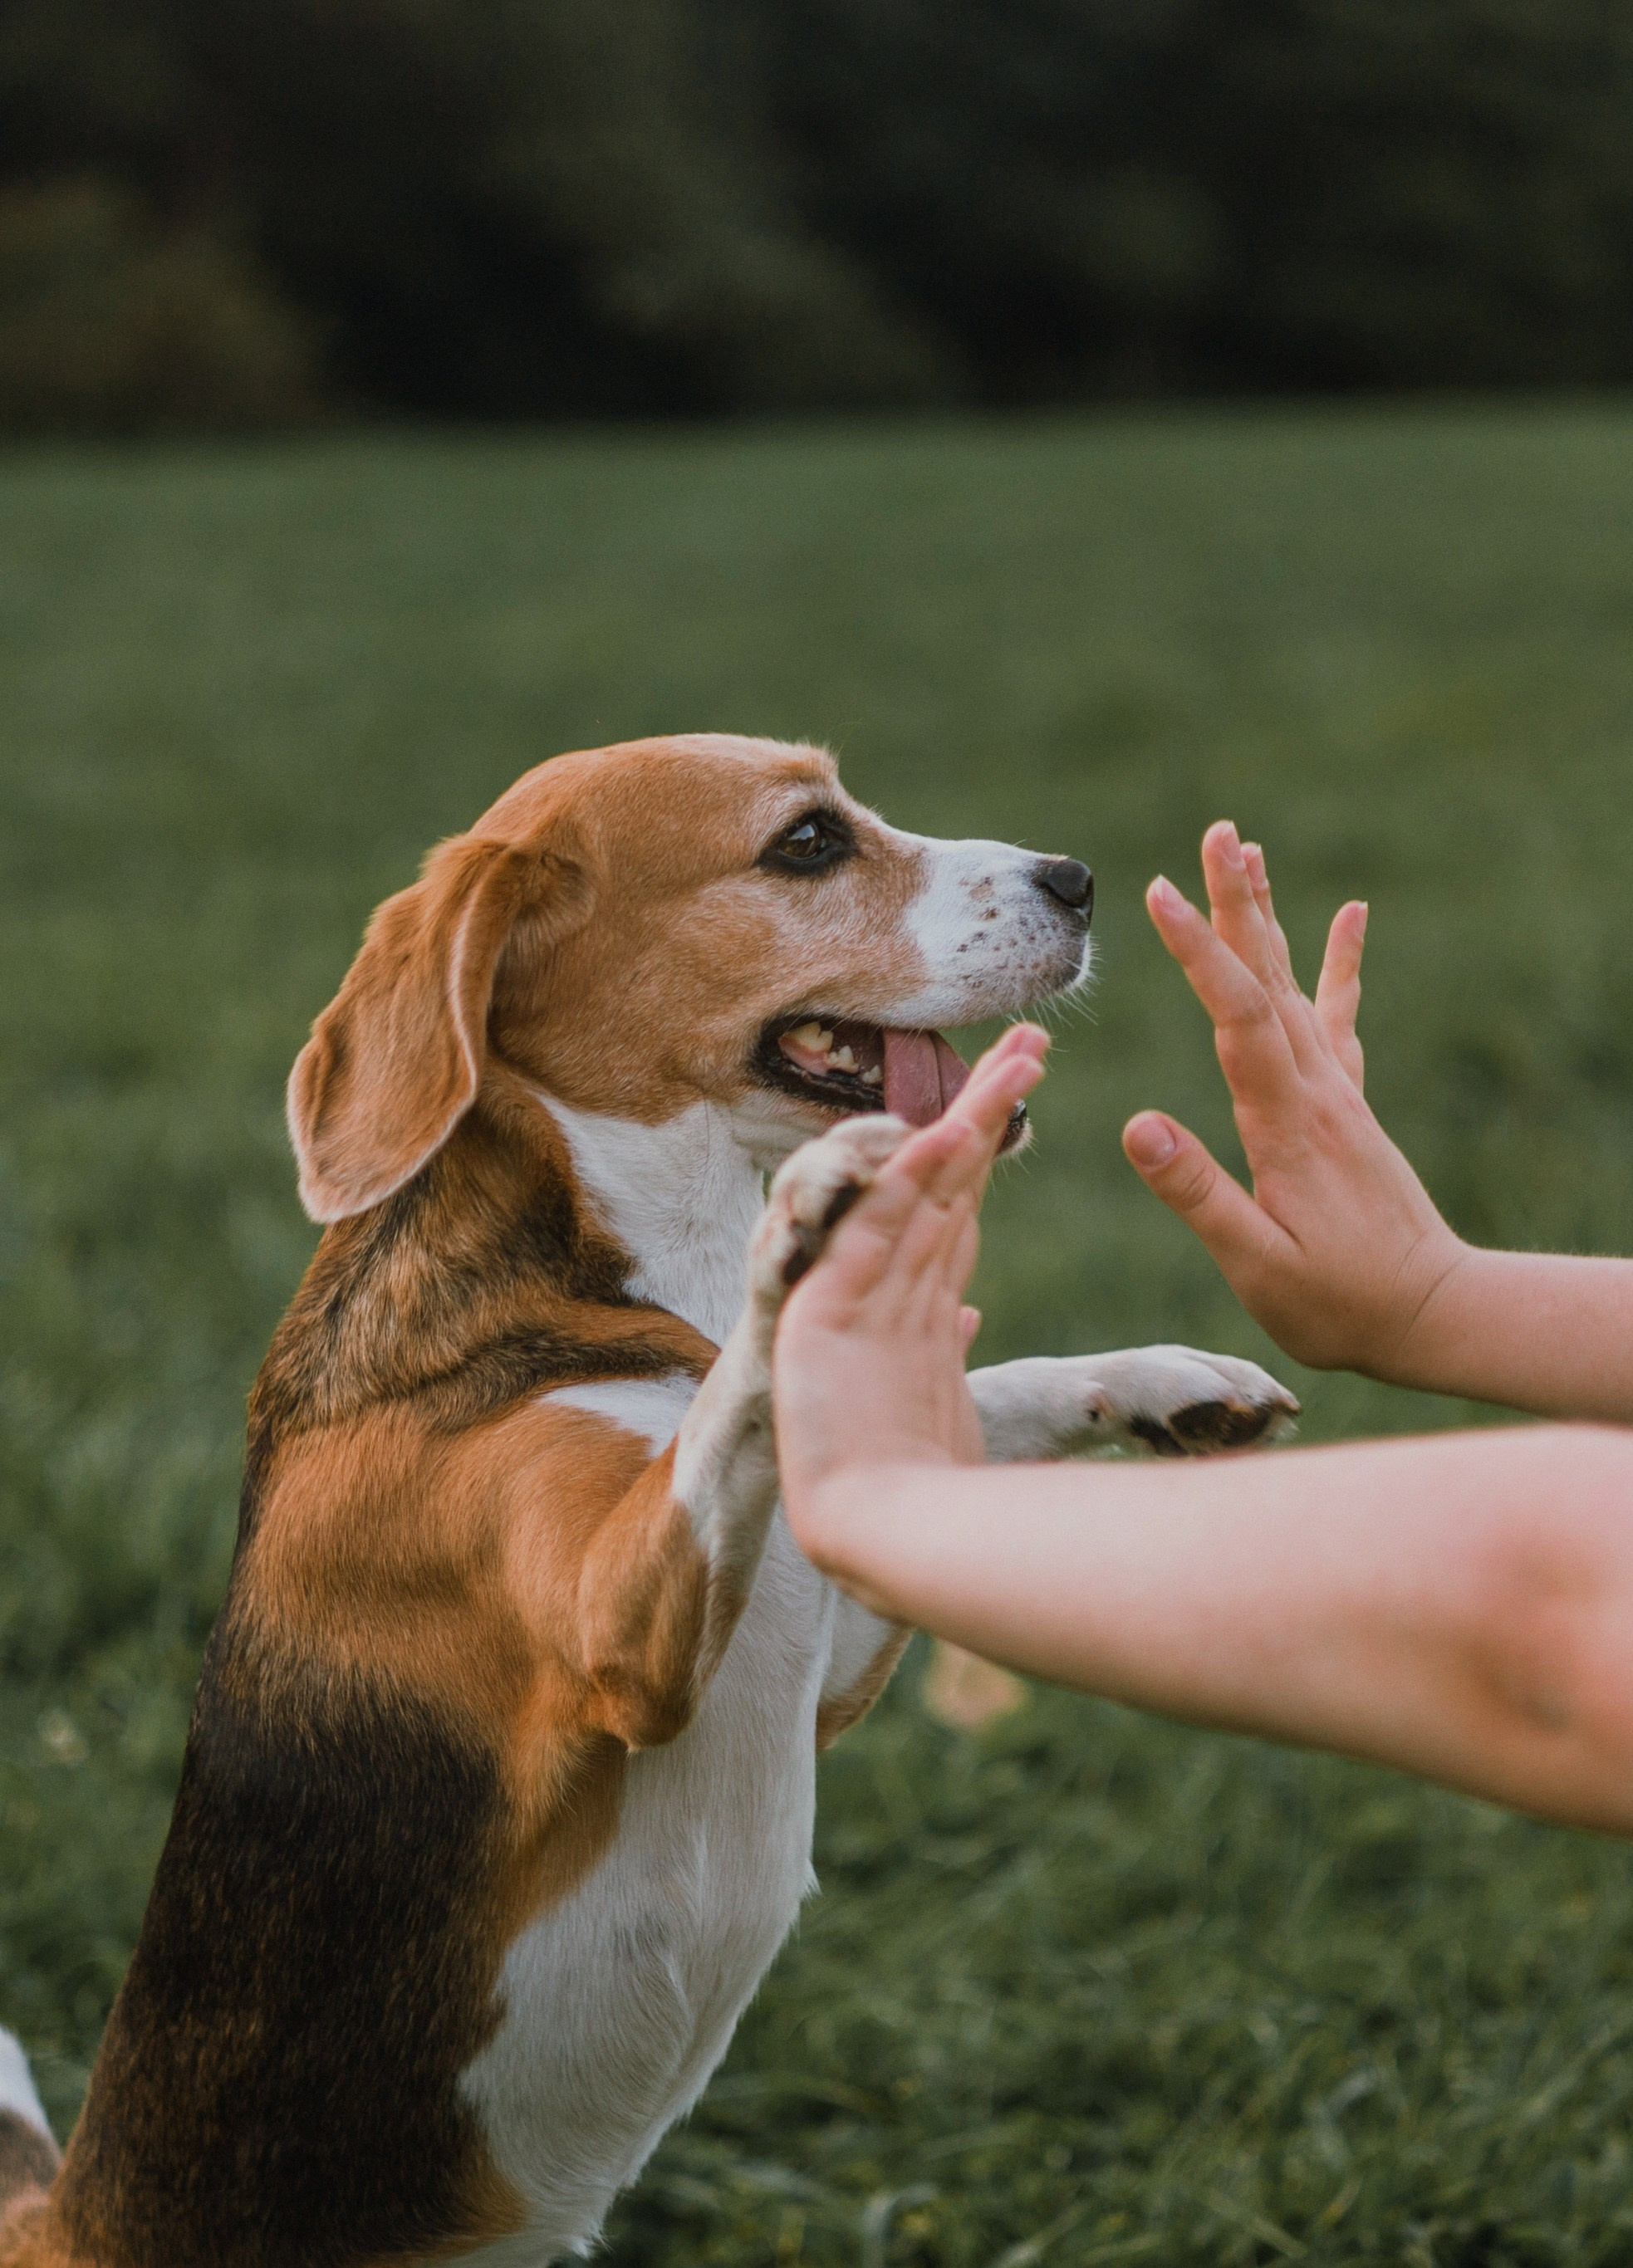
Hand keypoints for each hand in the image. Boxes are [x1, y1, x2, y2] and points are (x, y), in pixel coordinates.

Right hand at [773, 1026, 1048, 1553]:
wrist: (875, 1539)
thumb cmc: (917, 1489)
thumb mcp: (944, 1398)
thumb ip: (945, 1345)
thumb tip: (966, 1308)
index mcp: (913, 1302)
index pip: (961, 1204)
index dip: (994, 1146)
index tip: (1029, 1088)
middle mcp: (882, 1287)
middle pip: (944, 1181)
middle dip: (988, 1110)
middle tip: (1032, 1042)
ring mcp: (851, 1295)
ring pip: (918, 1192)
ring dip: (965, 1125)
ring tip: (1011, 1066)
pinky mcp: (826, 1313)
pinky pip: (877, 1233)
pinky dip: (909, 1182)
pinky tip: (945, 1135)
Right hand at [1122, 823, 1465, 1378]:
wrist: (1433, 1313)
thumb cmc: (1338, 1304)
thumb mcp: (1257, 1264)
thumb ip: (1199, 1194)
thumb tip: (1139, 1124)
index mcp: (1287, 1123)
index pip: (1236, 1017)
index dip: (1197, 951)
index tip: (1159, 893)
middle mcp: (1317, 1091)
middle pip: (1268, 979)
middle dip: (1236, 904)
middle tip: (1218, 834)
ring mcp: (1338, 1093)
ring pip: (1295, 985)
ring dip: (1267, 918)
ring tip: (1248, 852)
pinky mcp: (1347, 1106)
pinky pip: (1339, 1017)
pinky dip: (1340, 962)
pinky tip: (1350, 914)